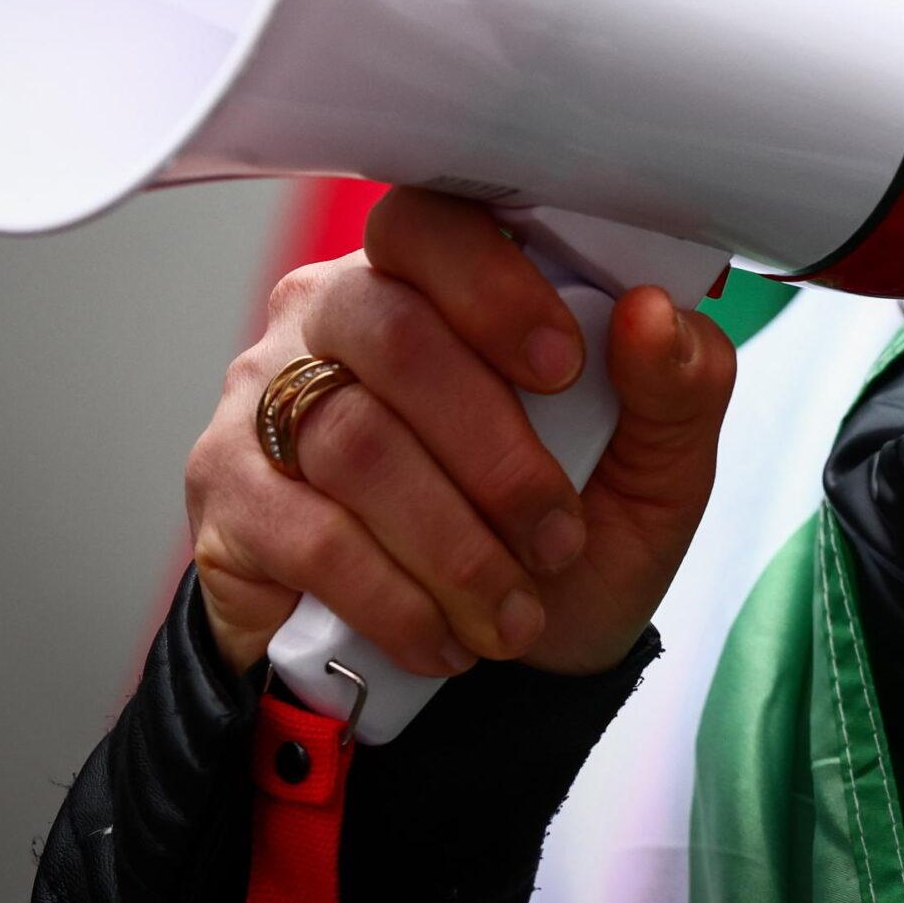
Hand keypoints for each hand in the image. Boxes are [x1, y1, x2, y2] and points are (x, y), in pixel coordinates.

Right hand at [185, 189, 736, 679]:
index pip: (435, 225)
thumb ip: (676, 387)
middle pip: (393, 334)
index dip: (494, 287)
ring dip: (452, 545)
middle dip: (494, 452)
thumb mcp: (654, 473)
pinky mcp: (227, 494)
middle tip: (558, 540)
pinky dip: (393, 597)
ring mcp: (266, 399)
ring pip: (353, 442)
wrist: (481, 677)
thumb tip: (655, 313)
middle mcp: (335, 315)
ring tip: (515, 614)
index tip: (563, 369)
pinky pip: (307, 532)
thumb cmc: (566, 540)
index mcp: (439, 278)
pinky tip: (445, 639)